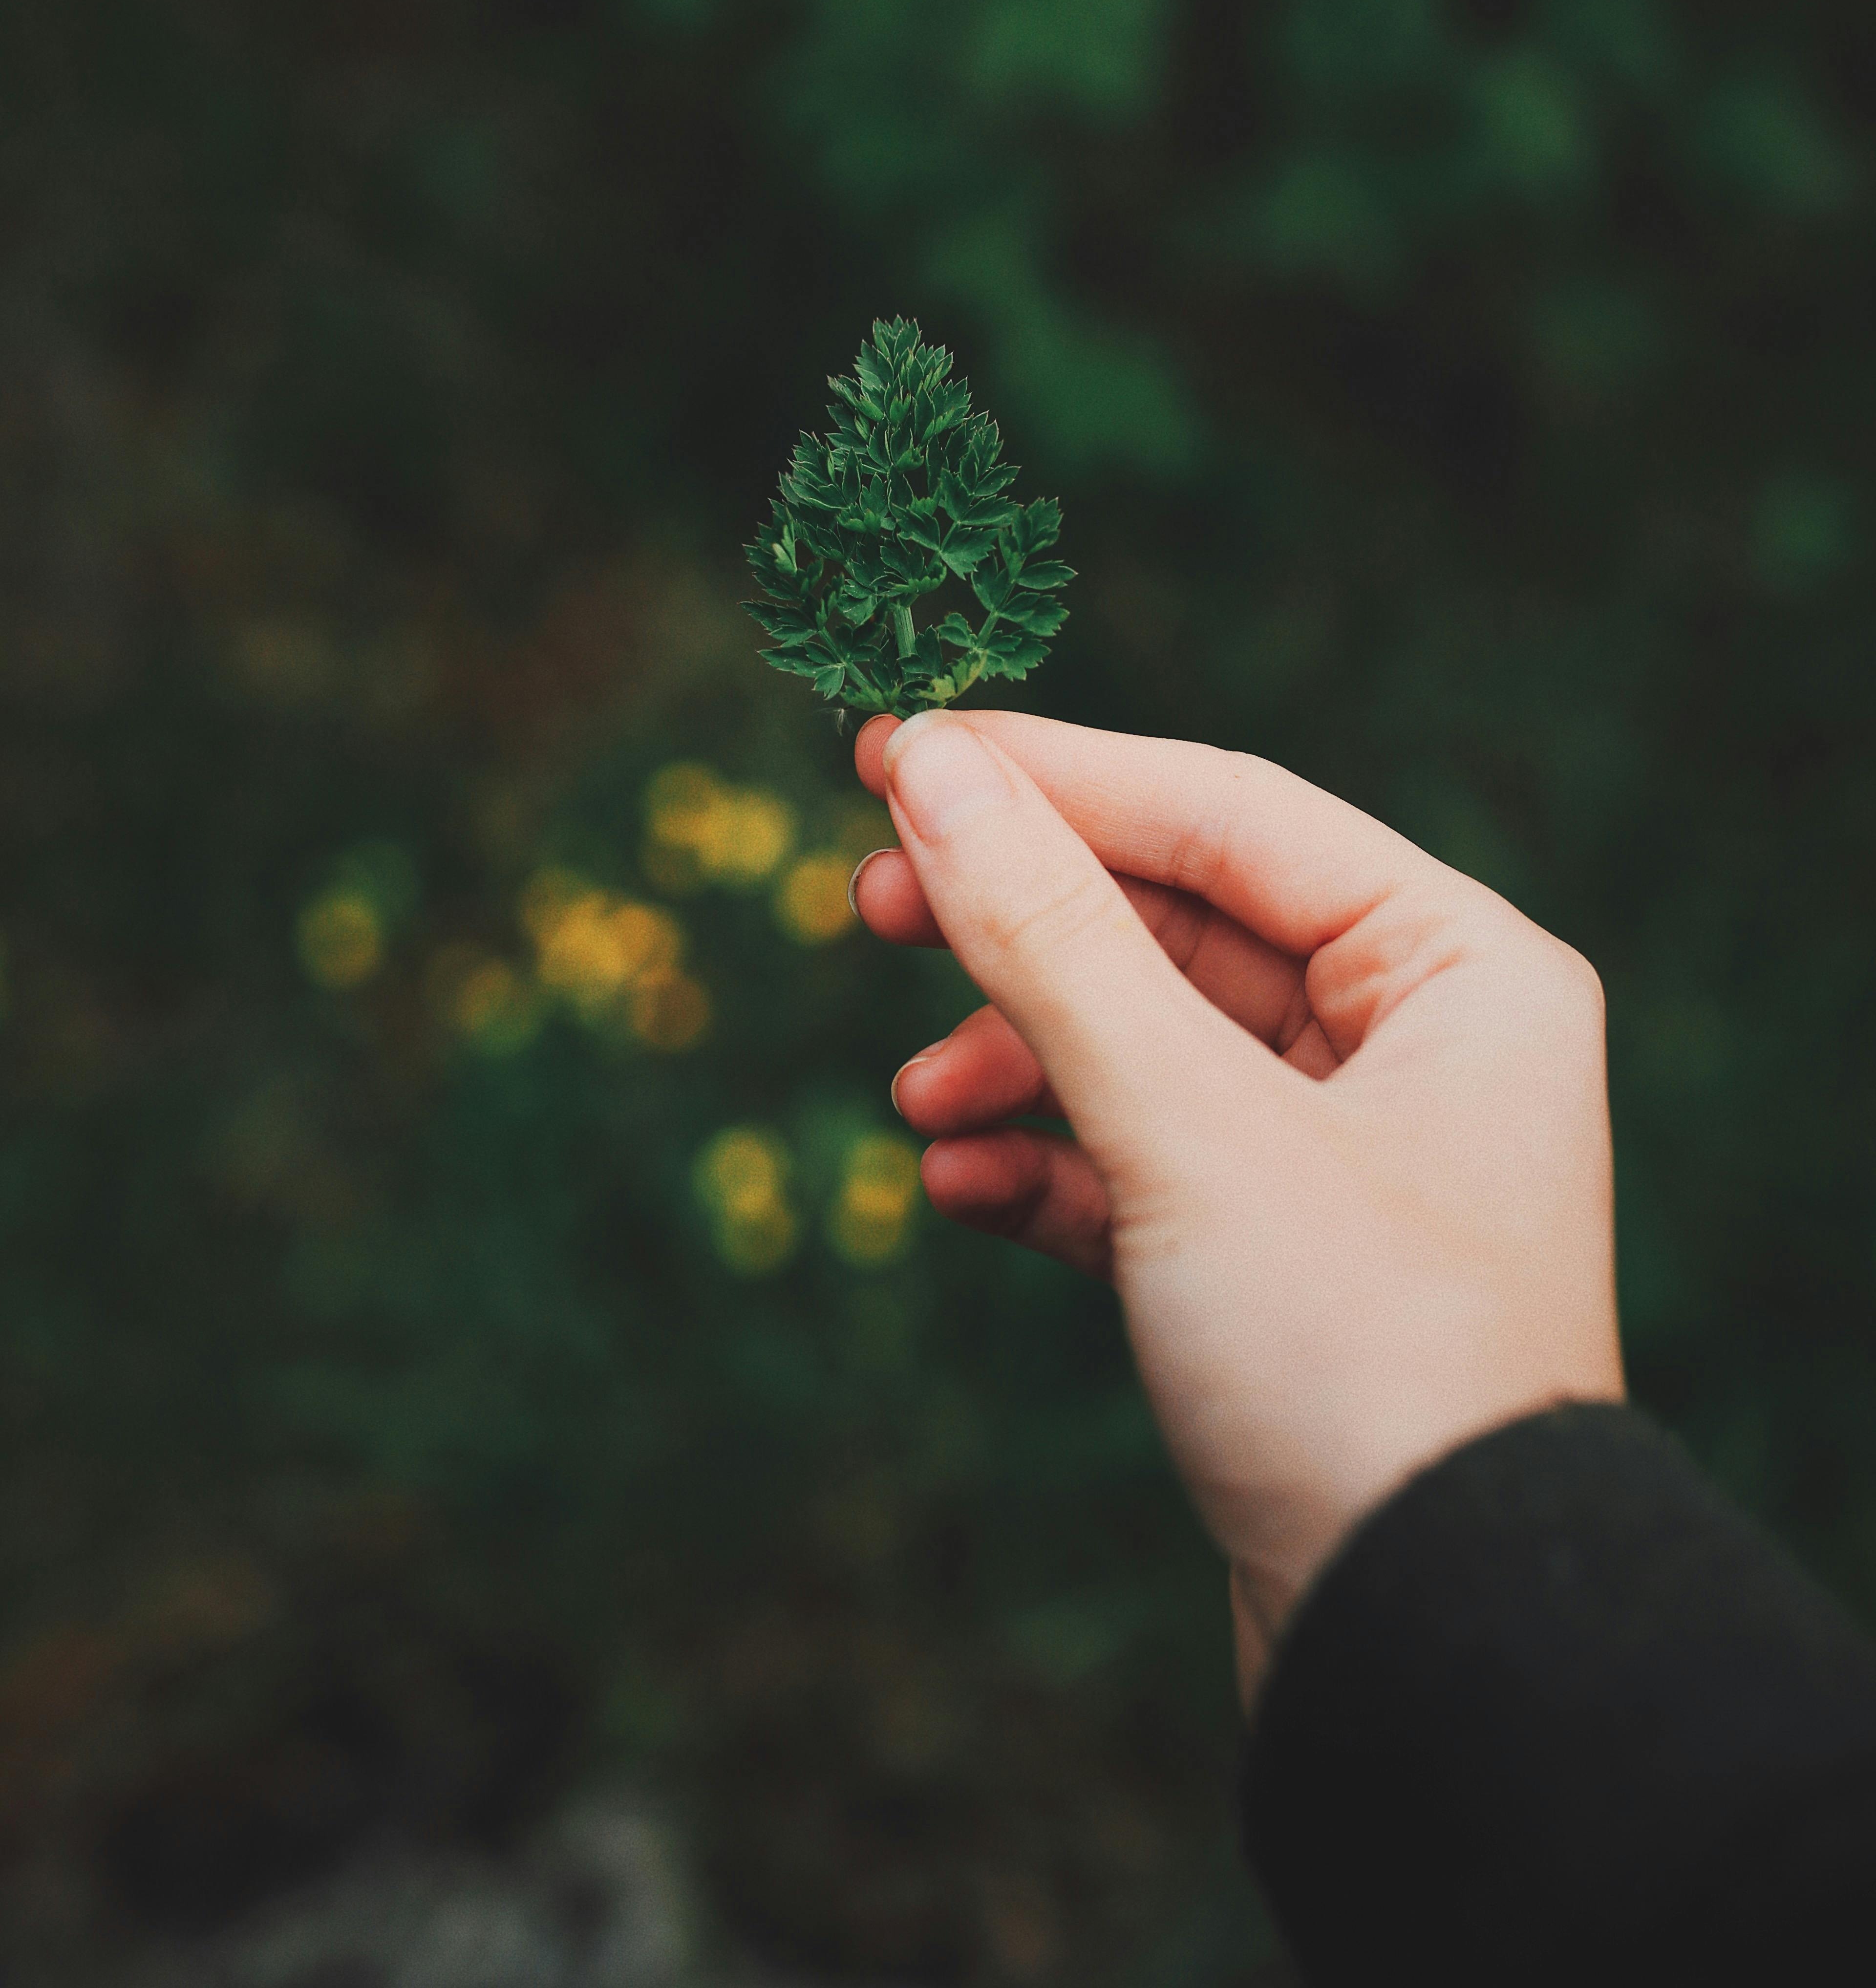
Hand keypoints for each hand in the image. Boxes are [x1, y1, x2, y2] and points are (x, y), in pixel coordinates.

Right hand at [850, 710, 1623, 1702]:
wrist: (1433, 1651)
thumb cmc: (1360, 1364)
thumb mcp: (1189, 1126)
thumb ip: (1052, 938)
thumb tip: (933, 771)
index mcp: (1461, 969)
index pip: (1227, 810)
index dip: (1053, 773)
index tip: (892, 749)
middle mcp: (1421, 1044)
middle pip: (1179, 920)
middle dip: (1021, 921)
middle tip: (864, 899)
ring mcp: (1351, 1158)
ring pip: (1147, 1047)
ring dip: (1019, 1056)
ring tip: (917, 1096)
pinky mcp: (1282, 1265)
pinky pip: (1140, 1164)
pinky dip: (1045, 1163)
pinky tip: (956, 1183)